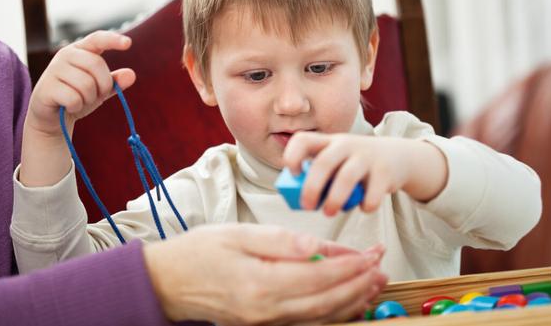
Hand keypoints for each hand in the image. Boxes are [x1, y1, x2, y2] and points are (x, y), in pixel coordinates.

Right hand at [25, 31, 134, 136]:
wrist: (52, 116)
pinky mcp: (46, 87)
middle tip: (96, 95)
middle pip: (96, 64)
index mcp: (80, 50)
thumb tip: (131, 75)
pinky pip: (74, 98)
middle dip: (103, 85)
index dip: (112, 39)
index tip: (128, 43)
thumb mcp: (100, 89)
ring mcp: (53, 69)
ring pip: (86, 84)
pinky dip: (76, 107)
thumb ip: (114, 82)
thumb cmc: (77, 97)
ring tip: (79, 101)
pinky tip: (69, 107)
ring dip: (89, 99)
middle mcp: (65, 55)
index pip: (97, 39)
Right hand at [143, 223, 386, 325]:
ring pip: (321, 317)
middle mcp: (266, 311)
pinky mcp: (263, 325)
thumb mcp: (237, 234)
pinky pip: (306, 323)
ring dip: (352, 301)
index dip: (350, 265)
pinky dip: (332, 313)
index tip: (371, 253)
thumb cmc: (199, 251)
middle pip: (327, 302)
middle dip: (359, 284)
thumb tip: (318, 246)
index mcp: (260, 283)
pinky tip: (345, 300)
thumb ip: (280, 241)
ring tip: (374, 283)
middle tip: (381, 266)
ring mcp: (265, 323)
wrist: (169, 282)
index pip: (318, 276)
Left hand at [283, 132, 447, 214]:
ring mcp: (366, 156)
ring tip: (329, 213)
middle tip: (307, 206)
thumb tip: (300, 200)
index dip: (292, 155)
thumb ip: (321, 175)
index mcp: (328, 141)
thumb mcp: (337, 161)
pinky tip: (363, 207)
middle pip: (323, 163)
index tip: (293, 173)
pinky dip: (364, 206)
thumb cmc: (356, 164)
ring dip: (334, 200)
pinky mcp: (385, 171)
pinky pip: (371, 194)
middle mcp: (346, 144)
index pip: (303, 140)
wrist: (397, 156)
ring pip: (346, 178)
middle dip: (311, 188)